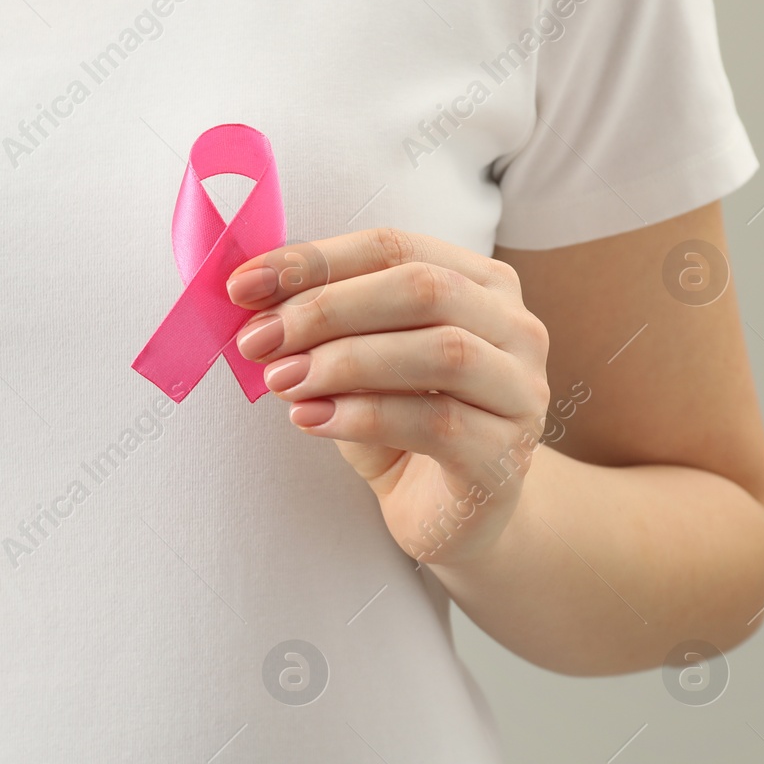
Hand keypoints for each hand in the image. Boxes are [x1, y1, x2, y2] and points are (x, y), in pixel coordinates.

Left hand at [227, 228, 551, 566]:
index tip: (244, 286)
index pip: (394, 248)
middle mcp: (515, 328)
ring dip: (345, 361)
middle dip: (327, 309)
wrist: (449, 515)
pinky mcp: (505, 454)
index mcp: (480, 284)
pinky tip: (310, 420)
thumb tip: (251, 300)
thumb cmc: (401, 427)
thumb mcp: (355, 364)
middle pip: (423, 289)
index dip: (315, 260)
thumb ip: (320, 327)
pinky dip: (362, 416)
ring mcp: (520, 391)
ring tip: (282, 380)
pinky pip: (436, 422)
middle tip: (258, 338)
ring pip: (441, 352)